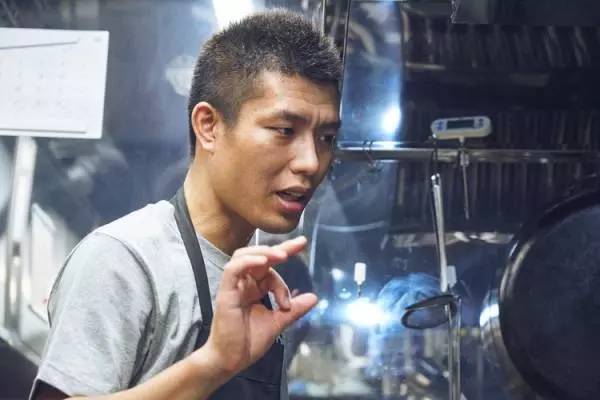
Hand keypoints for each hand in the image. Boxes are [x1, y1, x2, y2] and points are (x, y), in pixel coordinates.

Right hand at [194, 236, 316, 375]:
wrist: (231, 361)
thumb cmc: (248, 343)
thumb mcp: (278, 323)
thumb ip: (294, 310)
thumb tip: (314, 297)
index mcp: (254, 289)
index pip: (270, 267)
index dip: (285, 255)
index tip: (302, 244)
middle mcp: (243, 284)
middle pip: (259, 256)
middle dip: (279, 248)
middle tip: (298, 244)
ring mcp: (233, 287)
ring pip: (244, 257)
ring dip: (264, 253)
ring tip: (283, 255)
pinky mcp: (225, 293)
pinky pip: (233, 270)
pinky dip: (248, 262)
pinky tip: (263, 262)